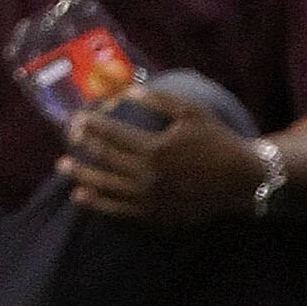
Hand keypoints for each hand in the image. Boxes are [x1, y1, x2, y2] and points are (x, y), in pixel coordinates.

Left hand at [58, 88, 261, 224]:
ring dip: (82, 176)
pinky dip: (98, 204)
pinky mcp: (156, 214)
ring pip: (107, 187)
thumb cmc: (217, 141)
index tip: (77, 118)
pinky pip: (120, 210)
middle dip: (83, 146)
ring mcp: (151, 198)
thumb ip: (160, 100)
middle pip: (105, 159)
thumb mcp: (193, 113)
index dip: (92, 125)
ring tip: (62, 167)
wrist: (244, 179)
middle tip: (67, 136)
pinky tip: (81, 196)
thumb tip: (127, 91)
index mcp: (156, 148)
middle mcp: (149, 175)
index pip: (113, 134)